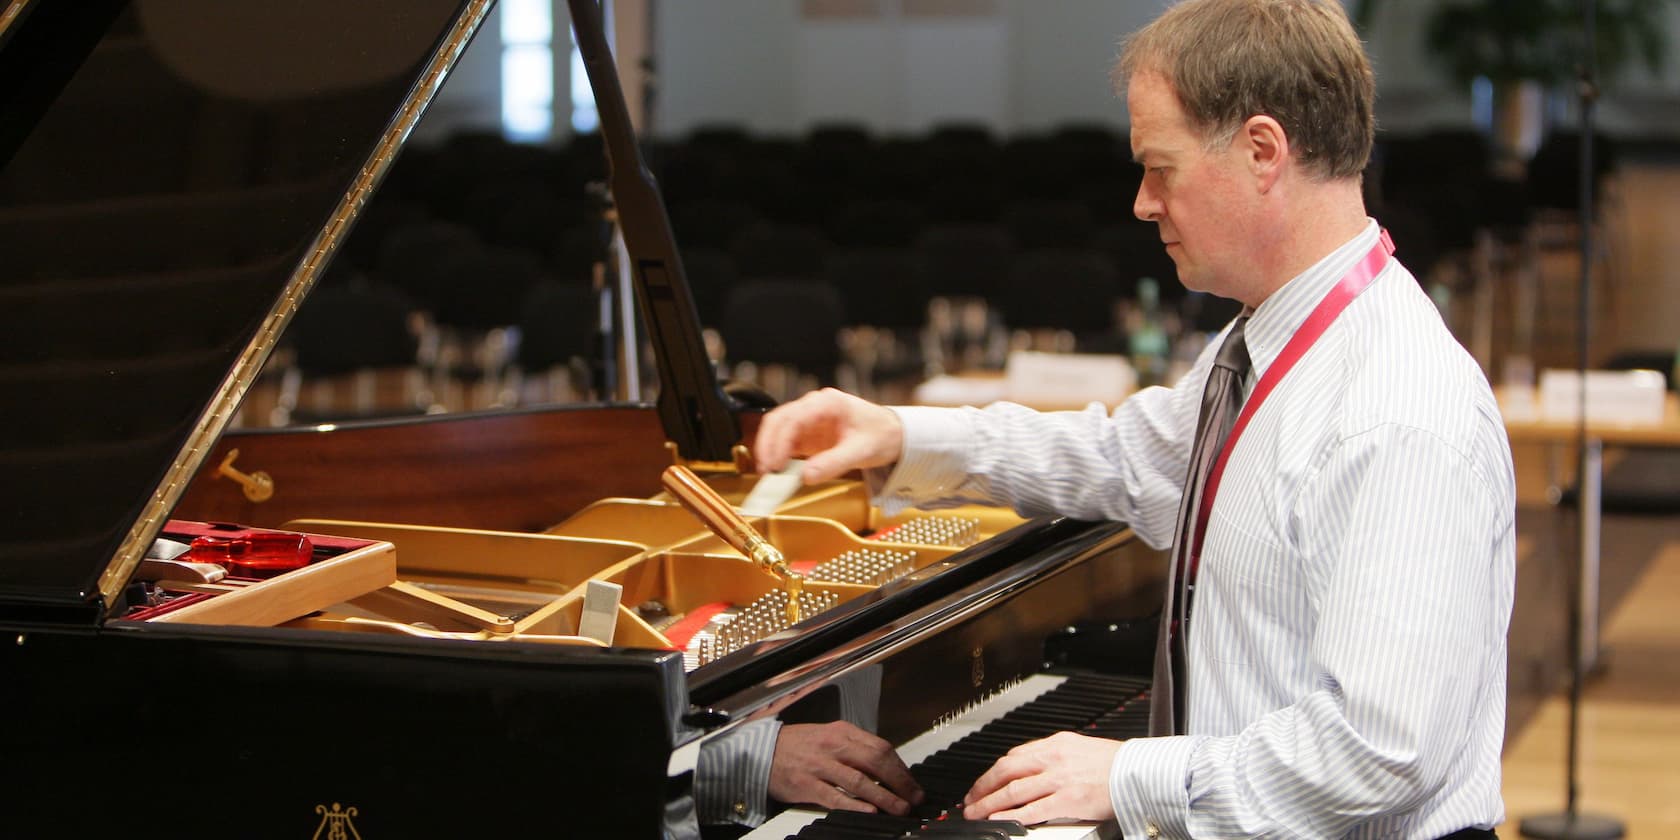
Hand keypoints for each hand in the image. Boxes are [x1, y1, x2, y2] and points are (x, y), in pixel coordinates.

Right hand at [753, 388, 903, 483]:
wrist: (892, 433)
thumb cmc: (880, 434)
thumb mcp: (861, 450)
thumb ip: (834, 463)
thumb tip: (806, 476)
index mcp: (827, 403)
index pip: (793, 418)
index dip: (779, 441)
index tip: (774, 464)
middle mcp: (813, 407)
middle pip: (779, 421)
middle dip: (768, 446)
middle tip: (765, 471)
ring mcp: (809, 420)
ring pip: (778, 430)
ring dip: (770, 450)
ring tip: (768, 474)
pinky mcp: (808, 434)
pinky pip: (786, 443)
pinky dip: (779, 456)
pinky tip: (778, 472)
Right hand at [770, 721, 923, 815]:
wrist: (761, 751)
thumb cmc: (799, 746)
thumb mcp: (829, 737)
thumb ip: (855, 749)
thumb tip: (887, 769)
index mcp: (842, 731)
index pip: (881, 747)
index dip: (901, 768)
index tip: (913, 784)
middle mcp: (833, 745)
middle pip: (875, 761)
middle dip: (900, 782)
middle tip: (915, 798)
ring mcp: (819, 765)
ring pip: (859, 780)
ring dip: (884, 797)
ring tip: (900, 809)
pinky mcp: (806, 785)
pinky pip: (835, 796)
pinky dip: (855, 805)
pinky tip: (870, 812)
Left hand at [962, 731, 1120, 823]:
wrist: (1141, 772)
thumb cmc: (1116, 764)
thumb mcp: (1080, 750)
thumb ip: (1056, 758)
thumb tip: (1032, 768)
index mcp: (1056, 744)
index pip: (1014, 756)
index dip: (992, 772)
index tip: (982, 783)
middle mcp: (1054, 758)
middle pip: (1006, 770)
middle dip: (982, 786)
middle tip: (969, 800)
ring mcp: (1060, 778)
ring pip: (1013, 790)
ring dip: (988, 803)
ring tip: (975, 813)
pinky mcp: (1068, 799)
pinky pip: (1032, 809)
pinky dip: (1011, 815)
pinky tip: (998, 819)